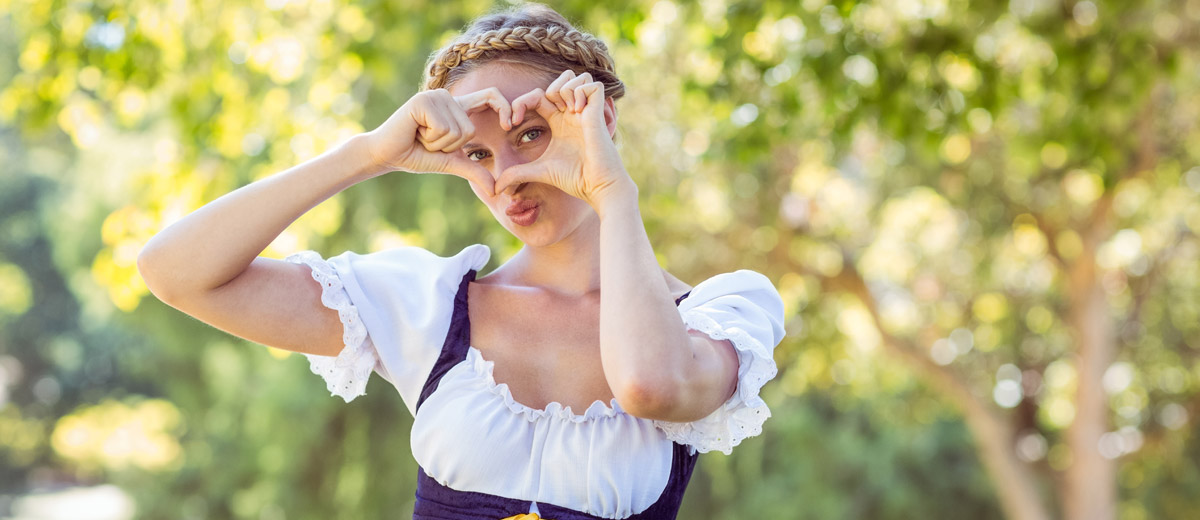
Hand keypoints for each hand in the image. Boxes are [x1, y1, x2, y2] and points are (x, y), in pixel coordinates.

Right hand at [363, 88, 512, 194]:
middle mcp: (448, 98)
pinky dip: (430, 139)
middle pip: (470, 130)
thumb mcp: (451, 163)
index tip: (510, 125)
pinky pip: (443, 129)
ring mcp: (436, 96)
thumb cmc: (416, 156)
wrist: (386, 155)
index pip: (491, 95)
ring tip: (421, 137)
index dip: (505, 107)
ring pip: (457, 130)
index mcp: (458, 107)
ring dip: (438, 144)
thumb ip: (474, 171)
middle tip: (429, 141)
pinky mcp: (423, 101)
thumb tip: (495, 190)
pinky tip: (415, 132)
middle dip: (450, 146)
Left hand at [495, 70, 635, 208]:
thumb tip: (495, 187)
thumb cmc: (574, 179)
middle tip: (544, 113)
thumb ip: (516, 174)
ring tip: (566, 111)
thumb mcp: (539, 171)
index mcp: (557, 122)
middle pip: (558, 80)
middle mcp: (571, 112)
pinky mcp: (598, 112)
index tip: (512, 123)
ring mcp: (585, 110)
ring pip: (574, 77)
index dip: (521, 103)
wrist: (597, 186)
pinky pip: (591, 84)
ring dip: (563, 88)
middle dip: (544, 90)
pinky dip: (580, 92)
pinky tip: (578, 112)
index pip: (537, 96)